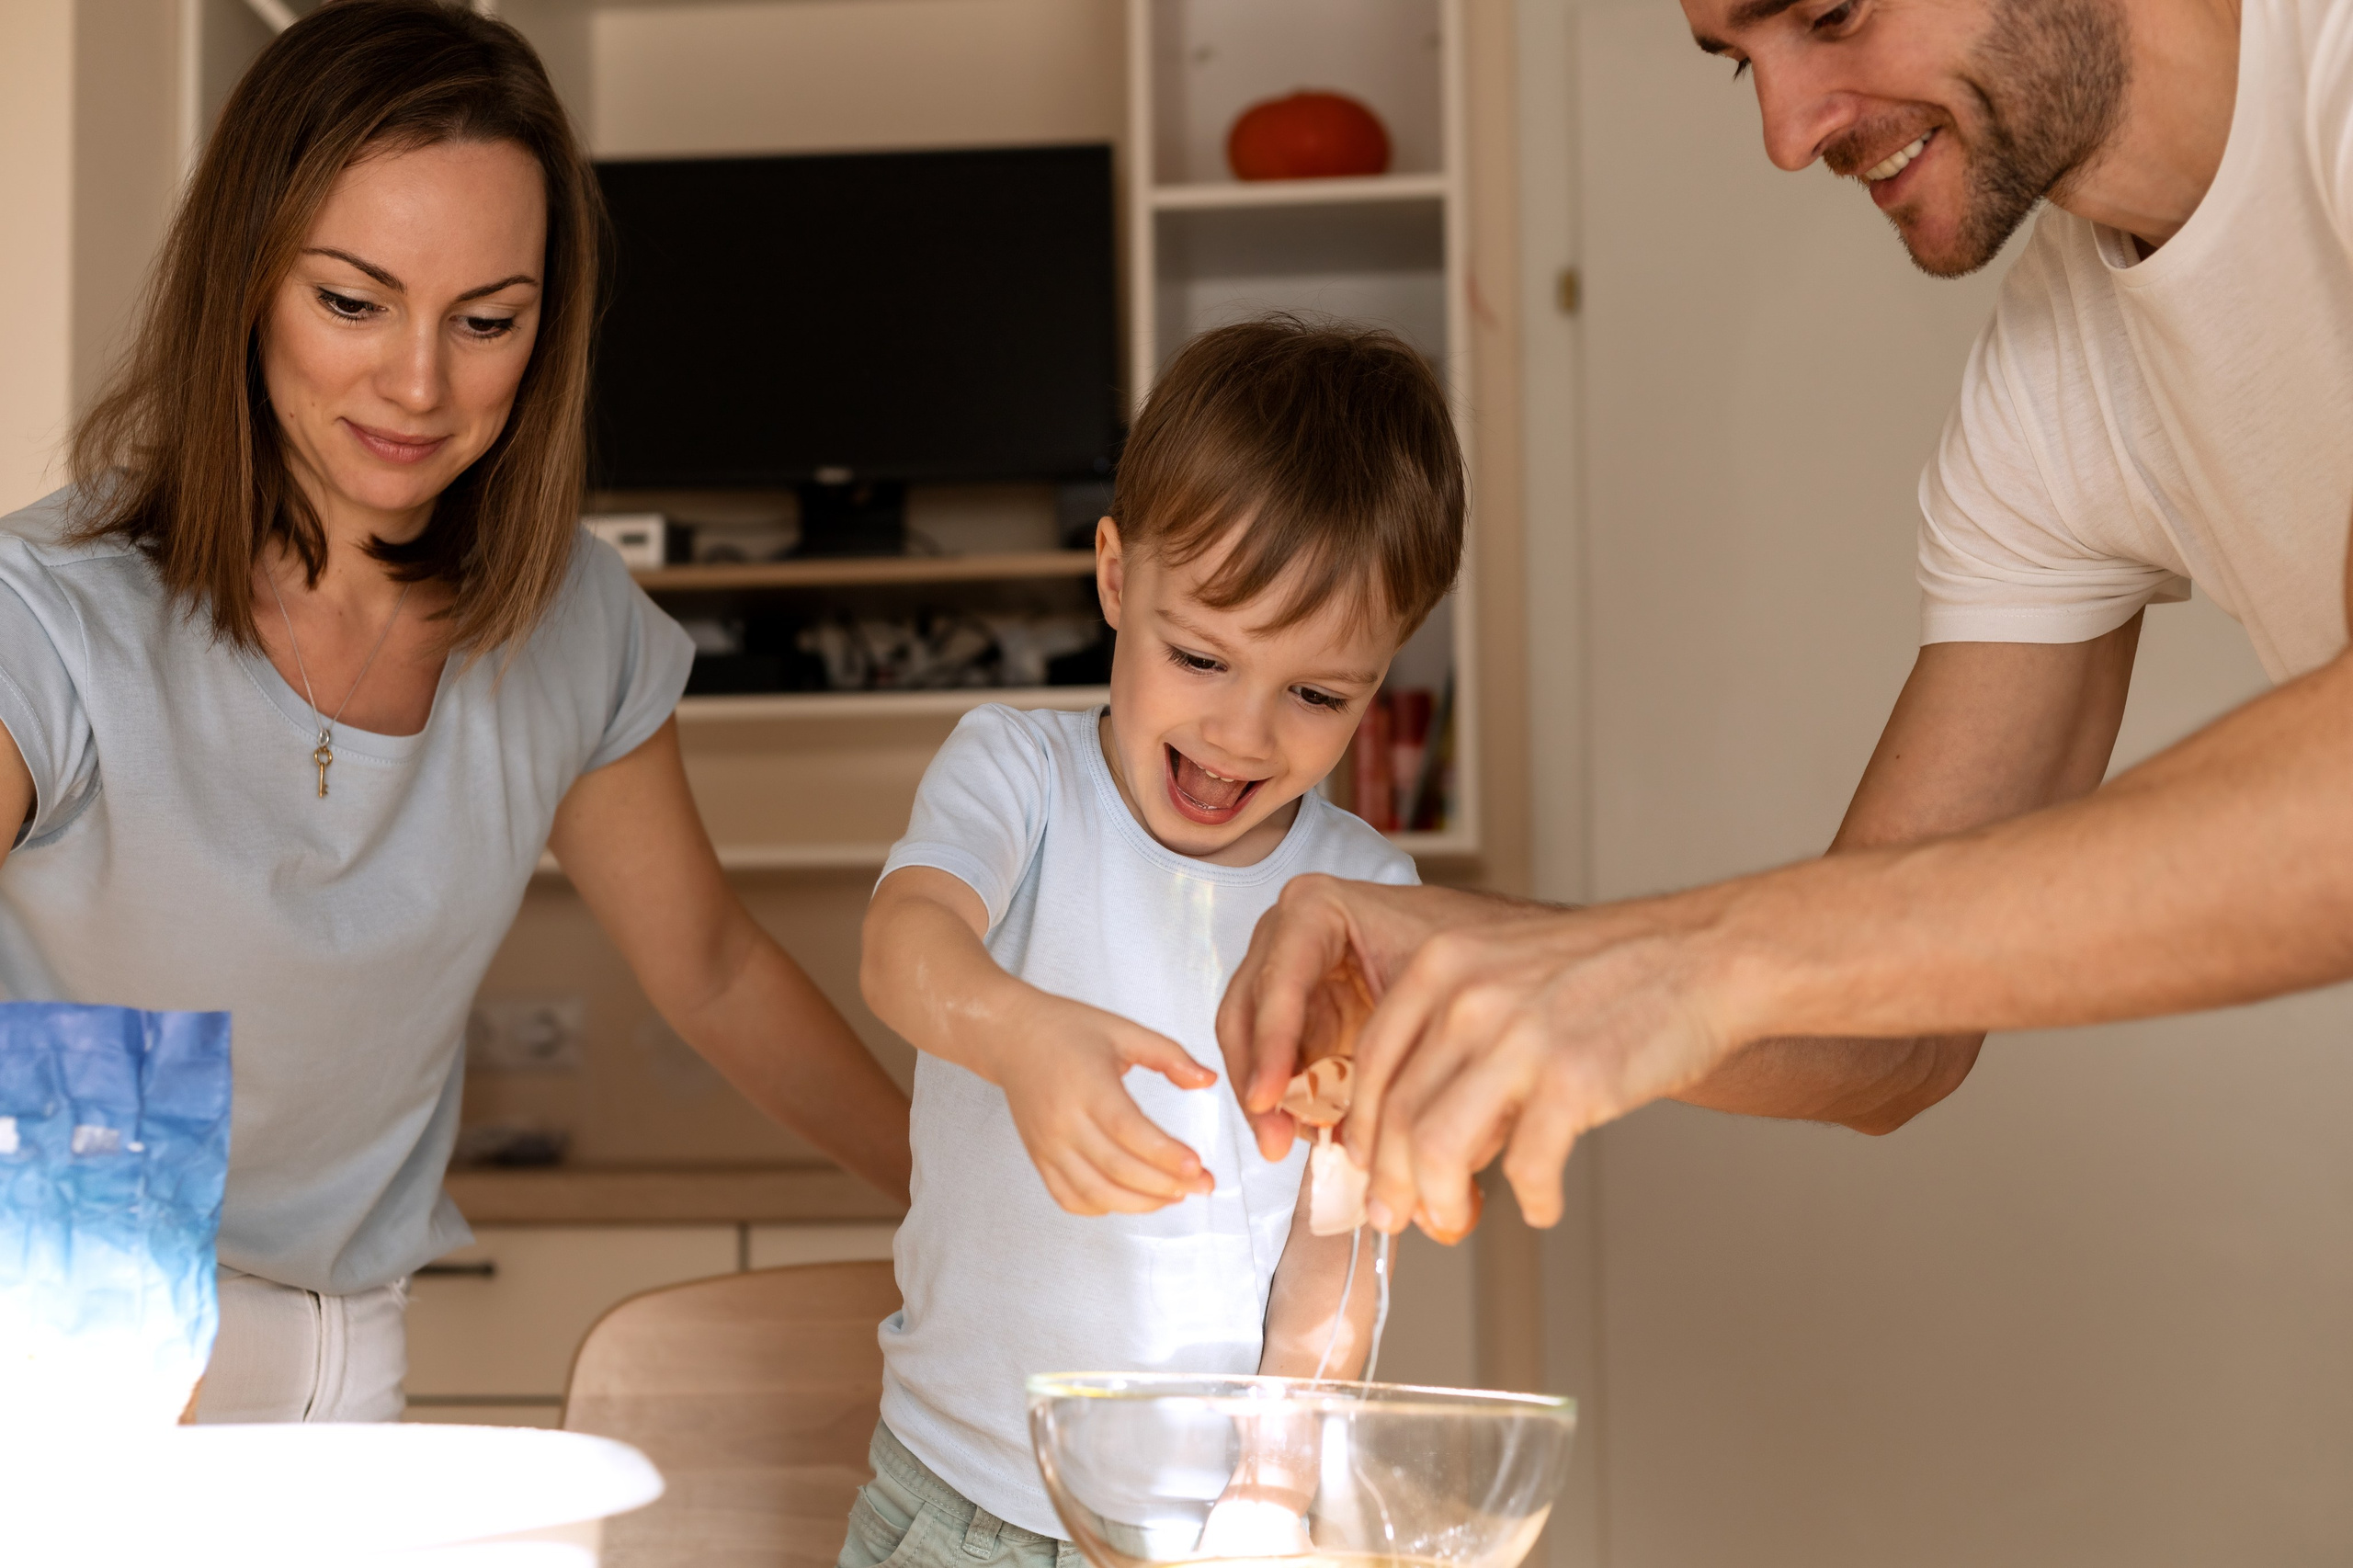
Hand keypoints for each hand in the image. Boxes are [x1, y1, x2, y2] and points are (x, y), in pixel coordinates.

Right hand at [996, 989, 1219, 1215]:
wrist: (1012, 1037)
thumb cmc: (1066, 1031)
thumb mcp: (1123, 1030)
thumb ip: (1170, 1055)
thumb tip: (1208, 1080)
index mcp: (1087, 1085)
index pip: (1128, 1130)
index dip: (1165, 1154)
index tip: (1197, 1165)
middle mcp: (1063, 1120)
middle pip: (1117, 1168)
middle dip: (1166, 1185)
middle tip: (1202, 1185)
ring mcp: (1048, 1145)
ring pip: (1096, 1193)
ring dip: (1141, 1203)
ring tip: (1174, 1195)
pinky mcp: (1039, 1158)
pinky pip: (1070, 1198)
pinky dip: (1104, 1208)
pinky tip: (1131, 1198)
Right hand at [1217, 876, 1546, 1161]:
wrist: (1501, 957)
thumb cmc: (1472, 954)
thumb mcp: (1440, 984)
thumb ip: (1406, 1036)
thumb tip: (1389, 1117)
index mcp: (1316, 910)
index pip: (1279, 980)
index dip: (1270, 1042)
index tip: (1269, 1095)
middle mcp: (1288, 940)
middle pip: (1247, 1014)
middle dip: (1256, 1080)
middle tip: (1274, 1137)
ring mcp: (1287, 982)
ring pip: (1249, 1047)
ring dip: (1266, 1100)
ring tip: (1286, 1145)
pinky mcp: (1298, 1022)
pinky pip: (1276, 1065)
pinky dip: (1287, 1102)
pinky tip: (1309, 1134)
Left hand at [1343, 894, 1744, 1235]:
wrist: (1699, 955)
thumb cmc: (1605, 973)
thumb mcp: (1501, 973)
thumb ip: (1451, 1038)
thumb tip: (1414, 1138)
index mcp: (1440, 966)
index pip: (1371, 1065)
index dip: (1363, 1132)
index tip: (1370, 1169)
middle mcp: (1468, 998)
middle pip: (1396, 1115)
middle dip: (1392, 1183)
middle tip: (1399, 1217)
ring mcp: (1519, 1038)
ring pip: (1437, 1149)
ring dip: (1440, 1202)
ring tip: (1457, 1220)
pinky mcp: (1573, 1079)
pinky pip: (1527, 1166)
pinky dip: (1531, 1199)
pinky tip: (1542, 1203)